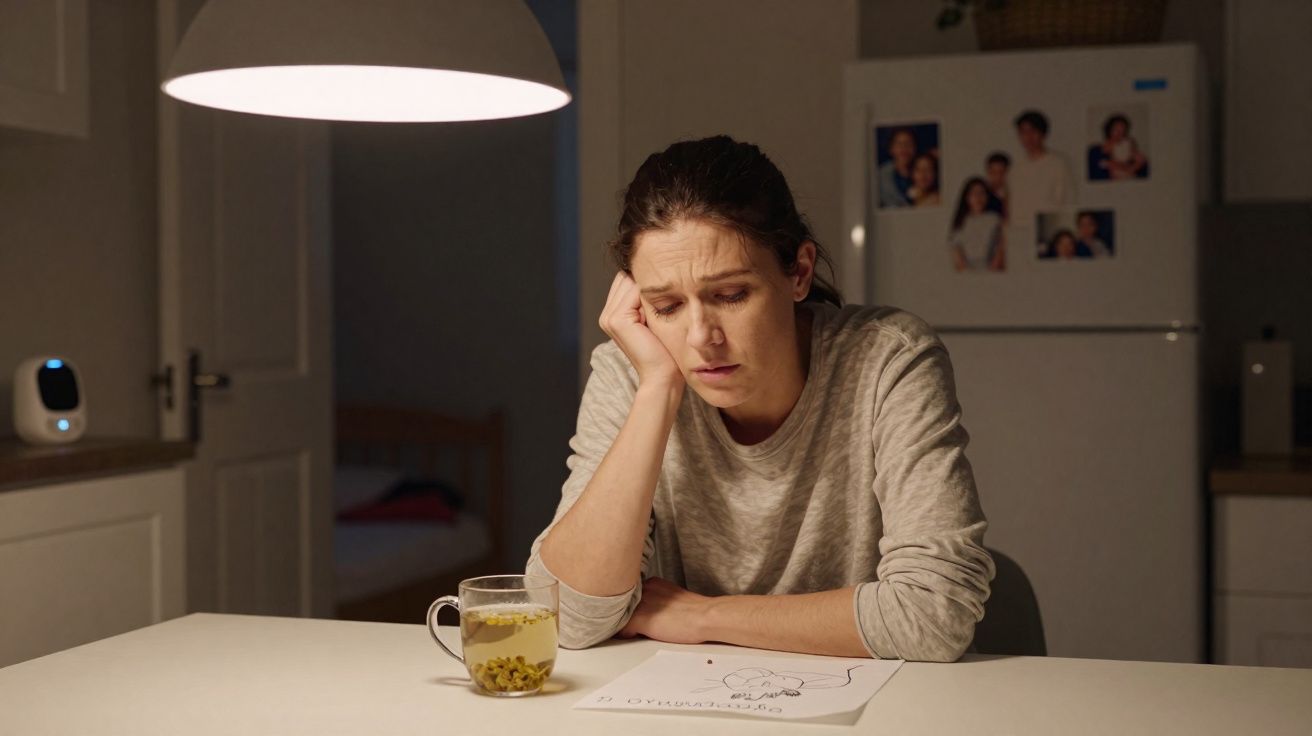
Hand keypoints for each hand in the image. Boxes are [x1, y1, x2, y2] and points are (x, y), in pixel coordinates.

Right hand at [599, 272, 682, 388]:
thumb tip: (659, 273)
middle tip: (667, 301)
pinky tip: (662, 312)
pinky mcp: (617, 320)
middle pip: (627, 277)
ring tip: (665, 310)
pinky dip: (652, 297)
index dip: (646, 282)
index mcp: (612, 313)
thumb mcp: (655, 319)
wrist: (662, 377)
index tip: (667, 292)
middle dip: (648, 284)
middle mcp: (606, 314)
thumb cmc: (665, 350)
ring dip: (651, 290)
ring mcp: (609, 317)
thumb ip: (648, 298)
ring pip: (632, 282)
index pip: (626, 279)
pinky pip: (636, 291)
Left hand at [618, 577, 710, 644]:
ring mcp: (642, 603)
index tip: (633, 614)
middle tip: (630, 624)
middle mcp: (644, 589)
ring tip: (632, 631)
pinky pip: (622, 628)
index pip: (631, 594)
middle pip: (623, 603)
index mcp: (653, 583)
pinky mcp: (642, 618)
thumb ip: (658, 600)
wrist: (705, 616)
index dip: (631, 607)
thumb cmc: (695, 611)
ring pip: (621, 615)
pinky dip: (626, 634)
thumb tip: (650, 612)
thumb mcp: (673, 598)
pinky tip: (635, 636)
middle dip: (625, 614)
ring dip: (624, 625)